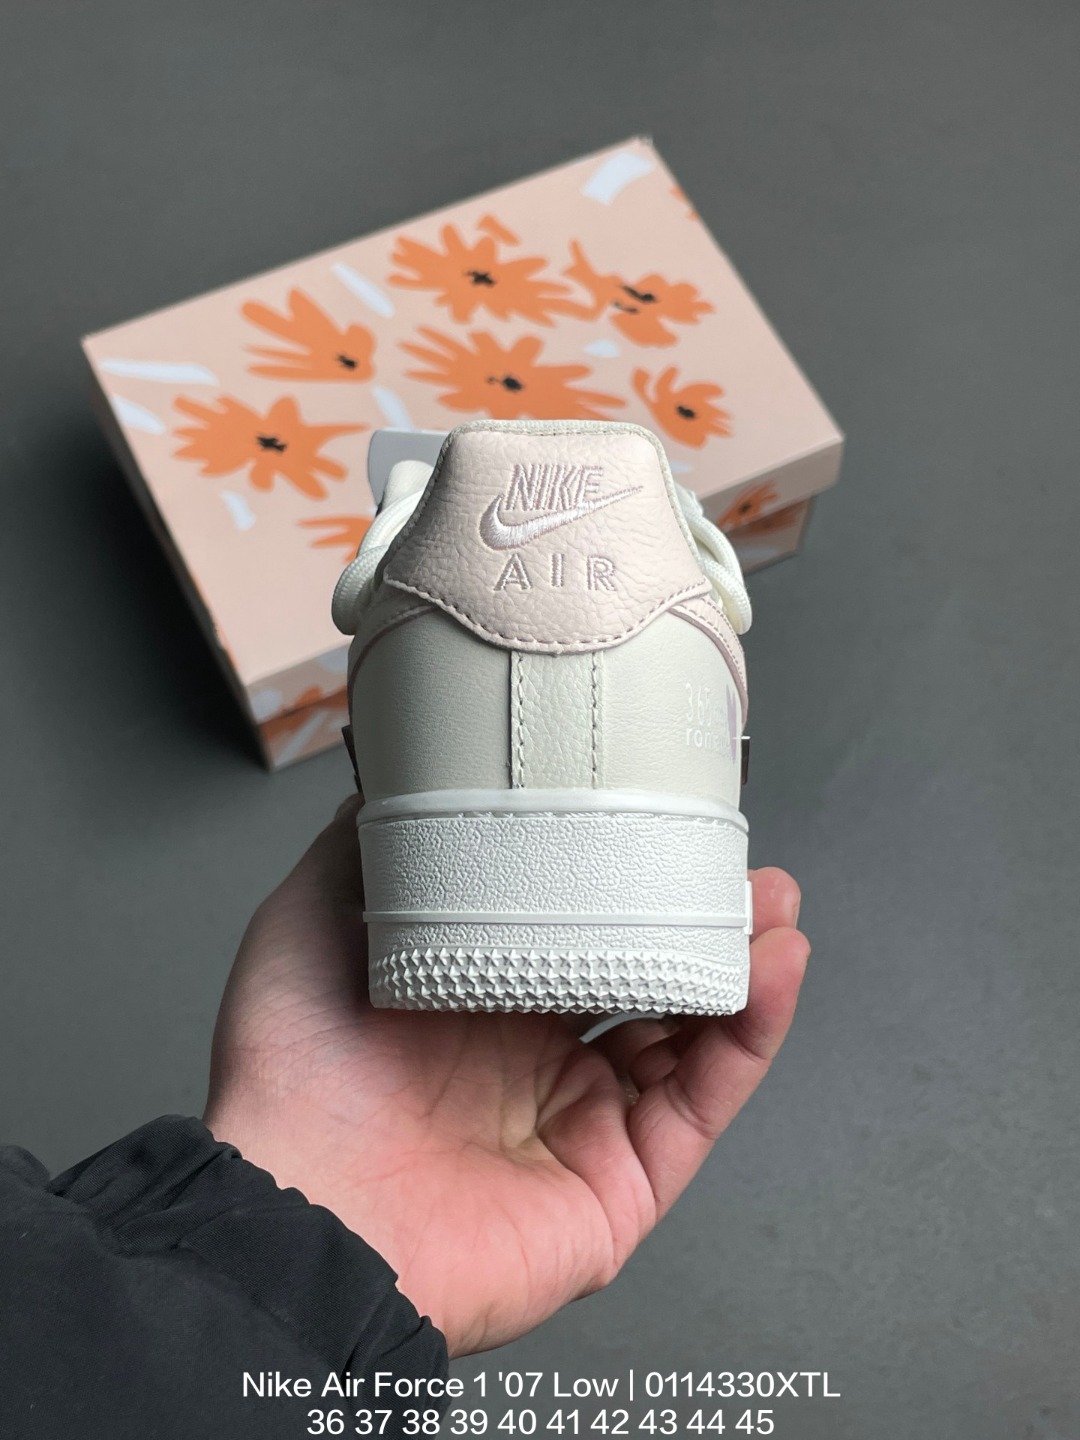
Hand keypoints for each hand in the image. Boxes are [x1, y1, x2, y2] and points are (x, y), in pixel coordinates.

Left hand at [205, 798, 808, 1356]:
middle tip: (737, 863)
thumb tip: (390, 781)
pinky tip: (775, 969)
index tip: (661, 821)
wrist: (292, 1210)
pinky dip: (752, 1035)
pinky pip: (702, 1103)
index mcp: (473, 1004)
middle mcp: (533, 1062)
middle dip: (698, 920)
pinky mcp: (619, 1186)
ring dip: (742, 967)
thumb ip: (358, 852)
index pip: (572, 931)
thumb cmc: (289, 1075)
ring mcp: (581, 1125)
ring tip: (773, 904)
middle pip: (644, 980)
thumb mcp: (306, 924)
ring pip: (689, 1036)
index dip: (620, 879)